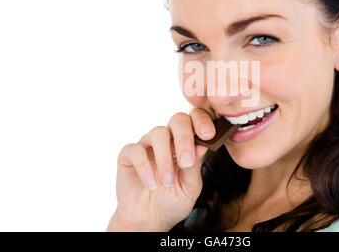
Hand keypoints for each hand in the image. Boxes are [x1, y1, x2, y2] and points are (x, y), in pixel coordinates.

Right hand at [107, 107, 215, 230]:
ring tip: (166, 181)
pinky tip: (151, 184)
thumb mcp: (190, 188)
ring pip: (158, 133)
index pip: (196, 121)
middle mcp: (169, 139)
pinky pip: (136, 150)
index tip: (208, 135)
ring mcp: (148, 144)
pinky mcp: (129, 154)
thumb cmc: (173, 200)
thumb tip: (202, 146)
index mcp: (188, 143)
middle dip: (184, 138)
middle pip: (178, 120)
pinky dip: (145, 167)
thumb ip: (194, 168)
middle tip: (186, 162)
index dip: (202, 122)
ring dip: (164, 158)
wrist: (149, 219)